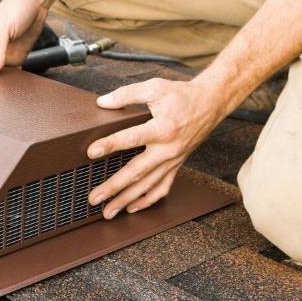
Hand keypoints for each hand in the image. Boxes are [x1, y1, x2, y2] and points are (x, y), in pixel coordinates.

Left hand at [87, 77, 228, 217]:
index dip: (110, 145)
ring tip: (108, 212)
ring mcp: (172, 161)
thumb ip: (127, 94)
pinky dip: (147, 201)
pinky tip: (131, 208)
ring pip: (147, 186)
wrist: (210, 104)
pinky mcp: (176, 166)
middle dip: (113, 187)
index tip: (91, 153)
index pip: (132, 138)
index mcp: (162, 128)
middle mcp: (168, 149)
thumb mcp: (155, 87)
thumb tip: (102, 102)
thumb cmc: (181, 95)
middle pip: (137, 172)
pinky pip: (162, 189)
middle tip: (94, 198)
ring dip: (126, 201)